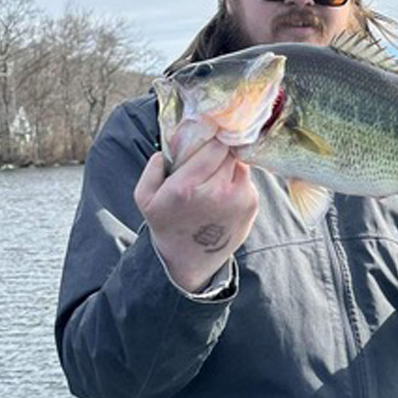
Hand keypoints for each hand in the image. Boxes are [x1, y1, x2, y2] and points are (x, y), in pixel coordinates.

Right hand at [134, 140, 258, 292]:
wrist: (190, 259)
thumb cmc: (166, 224)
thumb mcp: (145, 197)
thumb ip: (155, 166)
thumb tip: (175, 140)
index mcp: (187, 188)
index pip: (213, 145)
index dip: (209, 138)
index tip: (204, 138)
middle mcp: (217, 192)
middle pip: (228, 151)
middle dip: (217, 150)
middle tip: (207, 158)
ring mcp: (239, 199)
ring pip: (239, 163)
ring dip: (228, 164)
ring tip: (213, 178)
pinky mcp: (252, 204)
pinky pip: (246, 179)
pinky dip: (236, 180)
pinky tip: (222, 193)